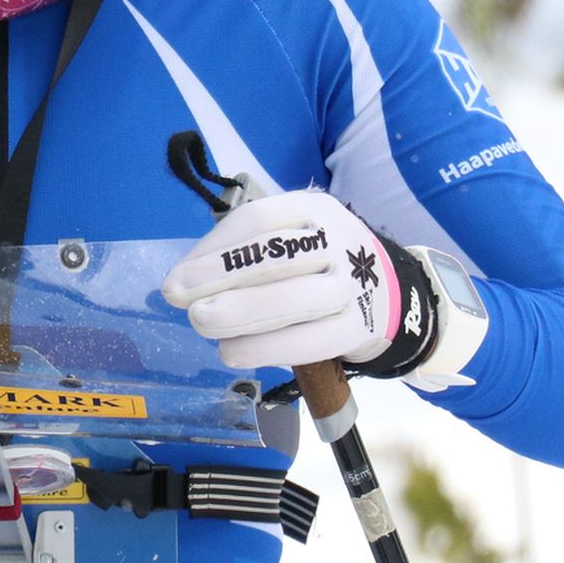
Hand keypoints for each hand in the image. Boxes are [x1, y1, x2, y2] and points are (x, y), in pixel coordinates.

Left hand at [161, 190, 435, 372]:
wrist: (385, 291)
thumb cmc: (315, 262)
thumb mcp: (289, 237)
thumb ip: (242, 253)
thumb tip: (184, 282)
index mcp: (315, 209)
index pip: (259, 220)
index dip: (214, 249)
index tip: (178, 277)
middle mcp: (339, 241)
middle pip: (275, 255)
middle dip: (220, 276)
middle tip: (178, 297)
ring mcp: (353, 285)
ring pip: (295, 298)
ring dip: (241, 313)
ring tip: (200, 322)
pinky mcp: (358, 327)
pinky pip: (312, 341)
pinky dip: (268, 349)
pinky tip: (232, 352)